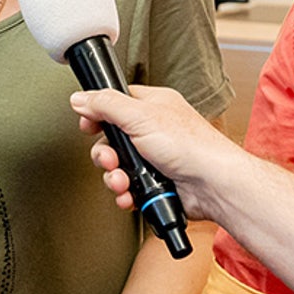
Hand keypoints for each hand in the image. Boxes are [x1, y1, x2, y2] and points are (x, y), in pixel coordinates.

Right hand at [70, 86, 237, 221]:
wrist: (212, 185)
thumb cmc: (191, 146)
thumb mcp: (140, 116)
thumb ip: (106, 105)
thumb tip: (81, 98)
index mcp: (153, 106)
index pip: (115, 104)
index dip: (98, 115)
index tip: (89, 126)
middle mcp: (153, 130)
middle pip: (112, 140)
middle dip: (105, 154)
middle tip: (110, 159)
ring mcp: (154, 158)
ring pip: (119, 167)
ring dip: (114, 177)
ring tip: (122, 181)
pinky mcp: (156, 182)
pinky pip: (129, 187)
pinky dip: (126, 193)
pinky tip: (130, 194)